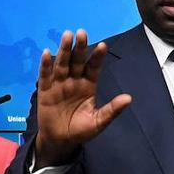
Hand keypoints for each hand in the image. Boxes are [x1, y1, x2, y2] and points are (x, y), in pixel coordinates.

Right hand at [34, 29, 132, 164]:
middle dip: (80, 47)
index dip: (97, 57)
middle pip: (77, 61)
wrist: (61, 141)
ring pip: (62, 64)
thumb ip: (112, 110)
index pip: (93, 67)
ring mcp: (59, 84)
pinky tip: (46, 53)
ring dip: (64, 50)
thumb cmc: (81, 130)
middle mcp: (74, 80)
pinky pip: (45, 76)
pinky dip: (45, 65)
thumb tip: (129, 98)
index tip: (103, 45)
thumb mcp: (98, 122)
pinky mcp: (44, 91)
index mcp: (88, 85)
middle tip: (82, 32)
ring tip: (67, 35)